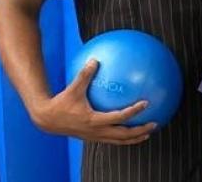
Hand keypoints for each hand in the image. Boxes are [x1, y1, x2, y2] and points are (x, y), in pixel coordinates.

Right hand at [32, 59, 156, 144]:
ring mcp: (95, 137)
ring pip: (119, 141)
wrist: (47, 121)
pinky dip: (123, 138)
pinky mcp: (93, 138)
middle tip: (154, 124)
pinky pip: (112, 140)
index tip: (146, 103)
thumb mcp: (72, 89)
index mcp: (94, 120)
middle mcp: (97, 131)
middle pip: (123, 135)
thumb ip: (84, 75)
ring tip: (148, 133)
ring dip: (134, 138)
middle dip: (140, 131)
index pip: (119, 117)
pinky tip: (130, 131)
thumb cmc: (60, 103)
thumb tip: (95, 60)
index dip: (133, 111)